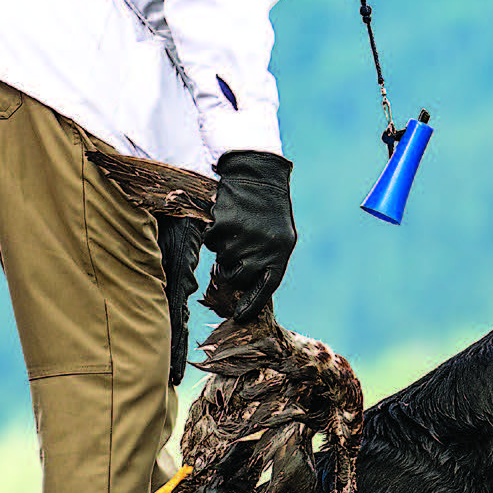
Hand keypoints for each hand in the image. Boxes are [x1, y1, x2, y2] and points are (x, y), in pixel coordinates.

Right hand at [203, 150, 295, 319]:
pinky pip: (211, 243)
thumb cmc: (269, 211)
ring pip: (222, 260)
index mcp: (281, 250)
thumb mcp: (279, 236)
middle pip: (238, 277)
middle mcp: (264, 245)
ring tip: (235, 232)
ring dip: (223, 251)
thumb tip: (247, 289)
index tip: (239, 317)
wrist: (258, 175)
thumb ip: (267, 260)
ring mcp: (244, 236)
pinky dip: (214, 236)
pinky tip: (226, 221)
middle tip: (231, 258)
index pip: (267, 286)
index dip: (252, 304)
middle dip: (231, 273)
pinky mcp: (225, 224)